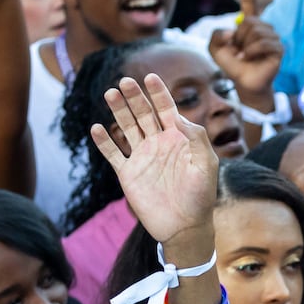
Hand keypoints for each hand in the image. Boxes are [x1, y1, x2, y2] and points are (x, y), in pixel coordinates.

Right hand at [91, 74, 218, 245]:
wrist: (184, 226)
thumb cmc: (201, 196)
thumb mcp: (207, 165)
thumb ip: (197, 139)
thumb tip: (179, 117)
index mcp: (178, 139)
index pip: (166, 109)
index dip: (158, 93)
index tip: (150, 76)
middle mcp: (158, 144)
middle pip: (143, 113)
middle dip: (135, 97)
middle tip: (125, 81)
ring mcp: (141, 157)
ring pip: (126, 127)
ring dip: (118, 111)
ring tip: (110, 93)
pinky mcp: (128, 174)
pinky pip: (113, 154)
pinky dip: (104, 142)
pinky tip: (97, 128)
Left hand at [208, 0, 283, 101]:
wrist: (244, 83)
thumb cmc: (232, 66)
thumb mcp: (215, 49)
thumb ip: (214, 35)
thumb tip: (231, 32)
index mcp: (249, 25)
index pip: (249, 4)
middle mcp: (263, 29)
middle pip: (249, 21)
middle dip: (239, 37)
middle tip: (238, 50)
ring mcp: (272, 38)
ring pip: (256, 31)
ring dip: (245, 46)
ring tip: (244, 56)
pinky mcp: (279, 49)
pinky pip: (263, 43)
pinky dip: (252, 52)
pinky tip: (249, 58)